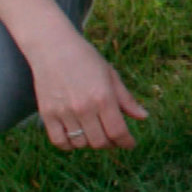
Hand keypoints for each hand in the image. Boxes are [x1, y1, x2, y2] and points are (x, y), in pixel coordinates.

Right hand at [28, 30, 148, 151]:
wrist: (53, 47)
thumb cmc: (86, 59)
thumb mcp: (111, 75)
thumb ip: (126, 99)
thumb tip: (143, 117)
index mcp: (103, 97)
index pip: (118, 131)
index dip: (126, 142)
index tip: (130, 144)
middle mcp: (83, 107)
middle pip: (100, 142)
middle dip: (111, 144)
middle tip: (113, 138)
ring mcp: (64, 112)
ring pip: (81, 143)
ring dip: (91, 143)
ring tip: (95, 133)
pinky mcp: (47, 114)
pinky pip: (60, 141)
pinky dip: (70, 144)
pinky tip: (76, 136)